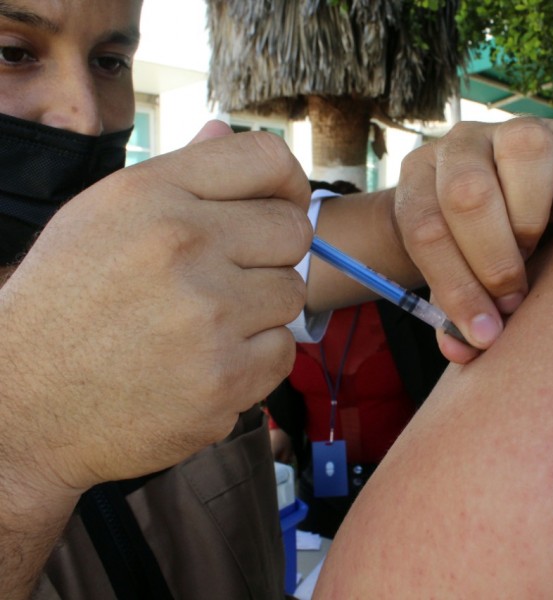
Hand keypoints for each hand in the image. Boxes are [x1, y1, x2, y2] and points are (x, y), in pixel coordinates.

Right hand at [0, 121, 311, 498]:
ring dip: (262, 309)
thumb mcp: (100, 217)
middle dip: (275, 252)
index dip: (289, 184)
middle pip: (294, 231)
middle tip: (237, 274)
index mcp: (150, 195)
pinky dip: (256, 358)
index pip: (267, 159)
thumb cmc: (63, 304)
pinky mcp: (224, 379)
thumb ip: (174, 174)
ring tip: (209, 323)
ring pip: (292, 293)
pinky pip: (283, 351)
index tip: (283, 205)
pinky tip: (209, 361)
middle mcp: (182, 246)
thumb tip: (225, 131)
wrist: (22, 403)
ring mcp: (208, 316)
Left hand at [395, 117, 552, 361]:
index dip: (456, 288)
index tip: (483, 333)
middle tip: (511, 295)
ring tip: (533, 250)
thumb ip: (453, 312)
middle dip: (493, 260)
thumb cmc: (475, 250)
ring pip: (526, 152)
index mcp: (420, 177)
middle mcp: (463, 144)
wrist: (507, 207)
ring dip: (531, 219)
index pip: (425, 229)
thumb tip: (463, 348)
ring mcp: (516, 130)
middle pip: (468, 192)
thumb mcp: (456, 276)